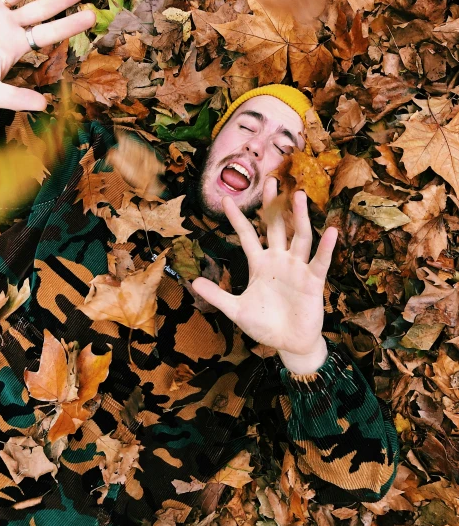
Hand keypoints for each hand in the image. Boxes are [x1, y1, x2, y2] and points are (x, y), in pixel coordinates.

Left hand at [192, 178, 337, 374]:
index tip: (225, 199)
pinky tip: (331, 231)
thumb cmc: (264, 325)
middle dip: (273, 205)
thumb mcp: (236, 310)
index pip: (246, 235)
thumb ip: (217, 295)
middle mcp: (279, 260)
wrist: (288, 343)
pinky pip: (319, 260)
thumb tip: (194, 282)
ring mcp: (297, 268)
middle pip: (275, 226)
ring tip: (298, 195)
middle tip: (271, 181)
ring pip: (299, 236)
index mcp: (259, 263)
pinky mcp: (313, 280)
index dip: (236, 218)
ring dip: (299, 216)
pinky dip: (326, 247)